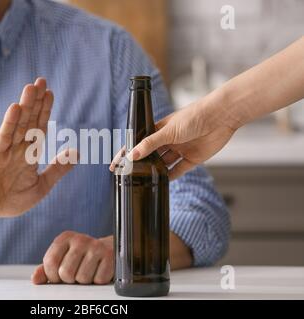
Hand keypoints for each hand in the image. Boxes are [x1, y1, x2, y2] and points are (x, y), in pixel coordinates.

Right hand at [0, 78, 77, 220]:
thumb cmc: (12, 200)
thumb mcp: (42, 186)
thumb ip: (58, 169)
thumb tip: (77, 152)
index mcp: (29, 154)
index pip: (40, 127)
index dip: (45, 110)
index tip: (50, 93)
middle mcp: (18, 148)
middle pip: (30, 120)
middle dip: (36, 101)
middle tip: (41, 80)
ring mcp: (6, 150)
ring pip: (18, 124)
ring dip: (25, 106)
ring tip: (31, 87)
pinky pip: (4, 137)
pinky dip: (10, 122)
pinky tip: (15, 108)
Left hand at [31, 232, 113, 284]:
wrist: (107, 250)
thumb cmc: (80, 257)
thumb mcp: (61, 259)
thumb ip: (46, 269)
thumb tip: (35, 279)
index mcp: (65, 238)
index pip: (50, 262)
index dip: (53, 275)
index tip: (59, 275)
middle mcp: (80, 239)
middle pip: (66, 273)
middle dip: (70, 279)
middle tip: (75, 274)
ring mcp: (96, 247)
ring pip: (82, 278)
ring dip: (84, 281)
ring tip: (87, 271)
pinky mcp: (110, 257)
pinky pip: (98, 280)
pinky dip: (97, 281)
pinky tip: (98, 271)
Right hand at [110, 100, 236, 179]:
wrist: (221, 117)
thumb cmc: (194, 116)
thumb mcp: (168, 131)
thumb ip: (150, 144)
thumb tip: (132, 155)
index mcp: (159, 130)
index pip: (139, 143)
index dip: (128, 153)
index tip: (117, 164)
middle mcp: (168, 140)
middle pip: (150, 155)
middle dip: (140, 165)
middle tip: (128, 175)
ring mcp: (180, 149)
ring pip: (163, 164)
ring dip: (155, 171)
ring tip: (143, 180)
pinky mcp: (192, 159)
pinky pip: (178, 170)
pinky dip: (170, 176)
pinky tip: (162, 182)